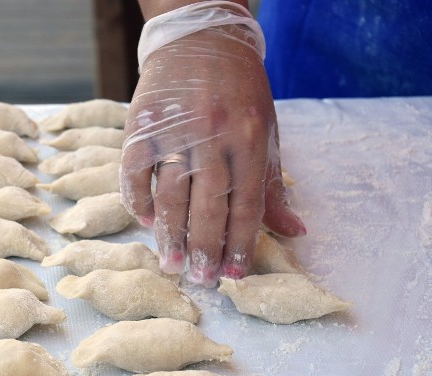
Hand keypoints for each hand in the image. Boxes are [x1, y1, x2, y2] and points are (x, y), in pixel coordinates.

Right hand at [120, 24, 305, 285]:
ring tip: (171, 265)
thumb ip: (273, 185)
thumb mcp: (267, 132)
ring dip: (170, 235)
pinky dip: (138, 200)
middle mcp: (212, 136)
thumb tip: (296, 232)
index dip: (241, 244)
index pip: (246, 205)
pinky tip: (145, 222)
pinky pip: (135, 173)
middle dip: (204, 249)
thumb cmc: (240, 90)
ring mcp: (174, 131)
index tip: (234, 275)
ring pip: (171, 195)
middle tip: (200, 280)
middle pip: (207, 206)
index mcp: (249, 138)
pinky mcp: (140, 126)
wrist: (200, 39)